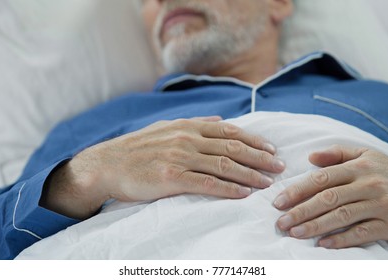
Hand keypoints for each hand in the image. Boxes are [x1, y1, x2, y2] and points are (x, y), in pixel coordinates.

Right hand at [41, 116, 284, 218]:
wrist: (107, 164)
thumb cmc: (137, 148)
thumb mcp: (166, 126)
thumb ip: (195, 123)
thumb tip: (220, 120)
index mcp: (188, 126)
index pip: (230, 132)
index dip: (254, 140)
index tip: (272, 149)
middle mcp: (187, 139)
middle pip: (233, 148)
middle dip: (261, 157)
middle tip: (280, 166)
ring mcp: (180, 158)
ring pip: (225, 166)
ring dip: (251, 174)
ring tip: (268, 182)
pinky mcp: (171, 178)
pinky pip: (207, 184)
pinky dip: (229, 189)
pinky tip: (244, 194)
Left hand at [274, 145, 387, 248]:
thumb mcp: (366, 155)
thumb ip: (337, 153)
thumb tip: (311, 157)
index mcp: (358, 167)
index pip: (322, 178)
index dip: (298, 190)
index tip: (279, 201)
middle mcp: (368, 185)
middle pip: (328, 198)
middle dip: (301, 211)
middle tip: (281, 222)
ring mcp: (379, 205)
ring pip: (341, 216)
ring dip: (315, 226)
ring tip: (295, 233)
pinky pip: (361, 233)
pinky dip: (341, 239)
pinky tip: (323, 244)